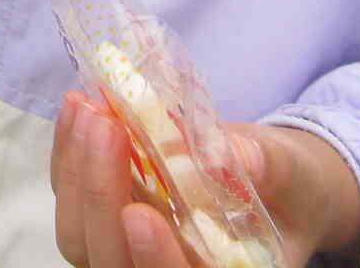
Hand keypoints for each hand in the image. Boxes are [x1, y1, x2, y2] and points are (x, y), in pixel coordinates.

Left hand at [51, 93, 359, 266]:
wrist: (269, 181)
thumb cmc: (289, 186)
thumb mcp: (291, 174)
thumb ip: (263, 168)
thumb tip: (225, 154)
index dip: (156, 262)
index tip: (141, 215)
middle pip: (112, 263)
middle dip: (101, 196)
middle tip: (107, 125)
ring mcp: (128, 253)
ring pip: (80, 238)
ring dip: (77, 171)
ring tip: (89, 108)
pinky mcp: (104, 221)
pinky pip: (71, 202)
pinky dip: (68, 156)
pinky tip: (78, 109)